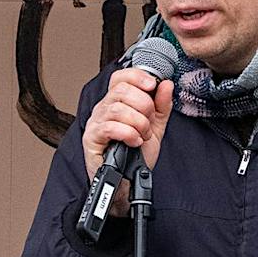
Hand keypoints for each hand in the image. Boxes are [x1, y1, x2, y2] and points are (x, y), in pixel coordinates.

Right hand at [81, 68, 172, 221]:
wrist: (130, 180)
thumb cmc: (137, 154)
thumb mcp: (156, 126)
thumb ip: (162, 105)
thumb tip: (166, 84)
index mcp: (118, 102)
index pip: (121, 77)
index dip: (137, 76)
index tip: (152, 85)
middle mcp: (104, 109)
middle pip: (121, 90)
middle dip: (144, 105)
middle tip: (149, 122)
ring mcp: (96, 123)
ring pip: (117, 108)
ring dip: (138, 123)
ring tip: (142, 135)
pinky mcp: (92, 139)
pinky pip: (110, 127)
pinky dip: (128, 133)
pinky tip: (135, 142)